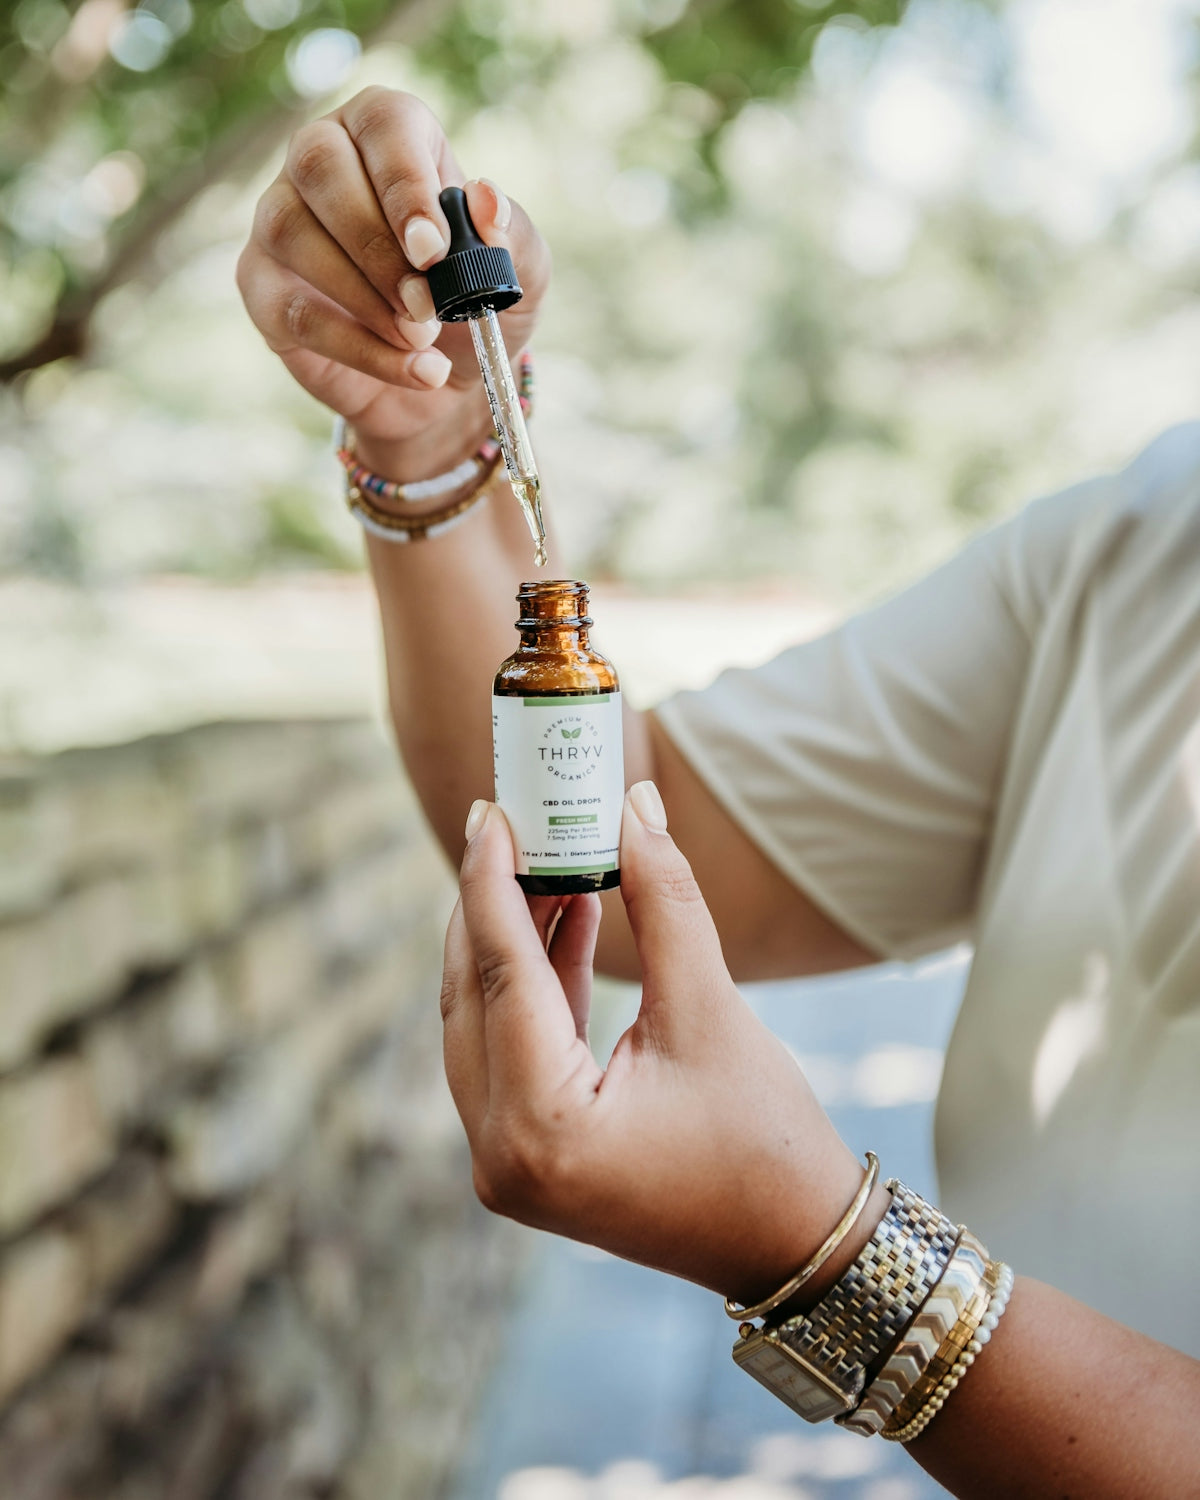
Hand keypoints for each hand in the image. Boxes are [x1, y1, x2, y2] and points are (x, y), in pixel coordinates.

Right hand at [236, 88, 548, 456]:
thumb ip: (511, 232)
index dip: (406, 185)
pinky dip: (357, 348)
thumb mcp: (520, 272)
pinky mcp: (261, 287)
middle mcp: (322, 160)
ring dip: (365, 298)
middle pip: (319, 166)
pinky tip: (409, 368)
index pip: (384, 125)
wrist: (446, 383)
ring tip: (421, 340)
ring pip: (293, 233)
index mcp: (388, 133)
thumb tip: (485, 198)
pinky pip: (293, 309)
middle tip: (427, 307)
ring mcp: (280, 220)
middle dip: (378, 247)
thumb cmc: (476, 303)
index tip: (434, 251)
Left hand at [442, 782, 882, 1305]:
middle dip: (490, 904)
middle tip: (511, 823)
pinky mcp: (526, 1160)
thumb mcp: (710, 1009)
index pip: (501, 975)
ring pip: (482, 1024)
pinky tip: (563, 922)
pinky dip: (531, 991)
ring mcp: (505, 1166)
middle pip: (474, 998)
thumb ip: (663, 901)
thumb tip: (634, 807)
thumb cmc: (765, 1142)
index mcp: (542, 1127)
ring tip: (546, 861)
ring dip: (510, 944)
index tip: (491, 810)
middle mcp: (501, 1155)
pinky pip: (507, 1054)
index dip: (493, 881)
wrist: (794, 1246)